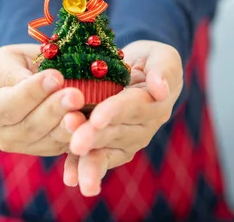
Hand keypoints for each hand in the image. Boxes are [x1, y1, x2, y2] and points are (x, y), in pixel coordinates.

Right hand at [0, 44, 86, 156]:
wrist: (45, 81)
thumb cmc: (28, 63)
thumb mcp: (16, 57)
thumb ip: (14, 70)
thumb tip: (24, 83)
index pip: (8, 103)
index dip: (31, 92)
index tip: (55, 77)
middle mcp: (3, 132)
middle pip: (28, 125)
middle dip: (53, 109)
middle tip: (76, 95)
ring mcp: (23, 145)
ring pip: (47, 139)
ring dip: (66, 126)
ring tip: (82, 112)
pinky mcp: (46, 151)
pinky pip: (61, 146)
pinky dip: (76, 136)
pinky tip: (89, 126)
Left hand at [64, 40, 183, 195]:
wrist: (136, 72)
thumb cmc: (149, 60)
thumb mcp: (161, 55)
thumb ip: (163, 69)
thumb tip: (160, 89)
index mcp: (154, 103)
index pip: (132, 106)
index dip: (115, 112)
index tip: (97, 118)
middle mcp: (142, 127)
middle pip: (116, 132)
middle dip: (94, 138)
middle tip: (77, 144)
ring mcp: (127, 141)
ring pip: (106, 150)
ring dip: (87, 160)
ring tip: (73, 174)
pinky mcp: (111, 148)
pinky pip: (97, 158)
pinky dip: (80, 168)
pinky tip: (69, 178)